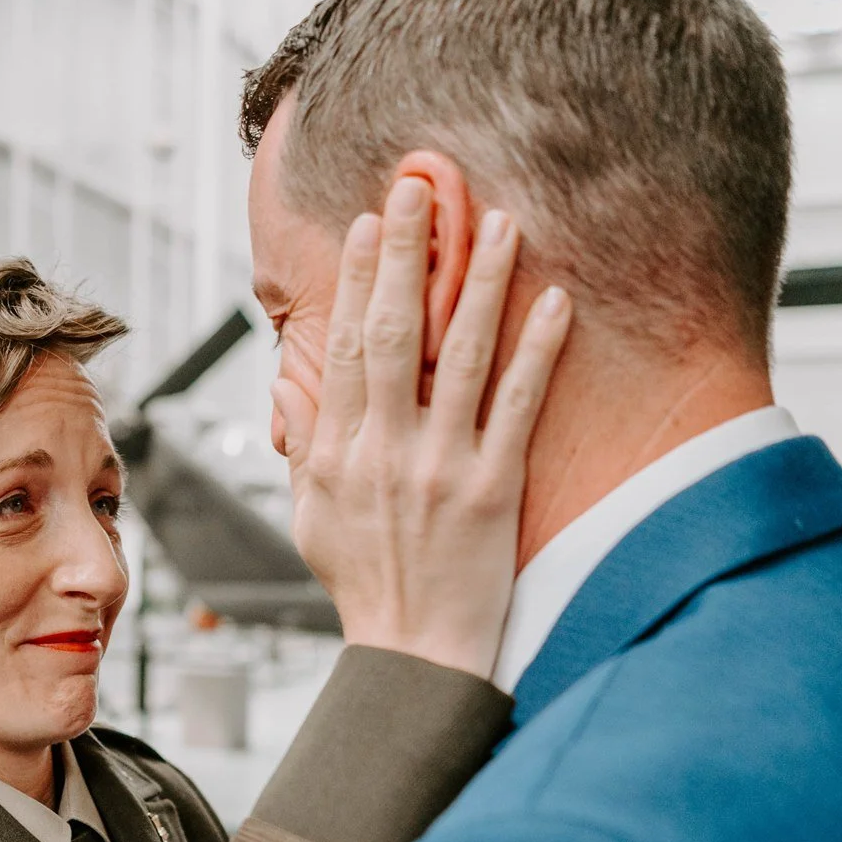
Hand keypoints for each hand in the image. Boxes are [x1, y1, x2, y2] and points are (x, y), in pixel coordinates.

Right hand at [273, 178, 572, 679]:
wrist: (414, 653)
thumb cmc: (363, 583)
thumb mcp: (311, 516)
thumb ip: (303, 446)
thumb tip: (286, 388)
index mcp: (339, 453)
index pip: (344, 346)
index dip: (355, 280)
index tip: (368, 223)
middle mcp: (387, 451)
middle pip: (396, 333)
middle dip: (408, 255)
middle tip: (421, 188)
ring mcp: (442, 467)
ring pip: (462, 357)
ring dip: (481, 283)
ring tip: (500, 220)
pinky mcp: (494, 490)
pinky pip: (518, 408)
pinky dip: (537, 352)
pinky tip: (555, 301)